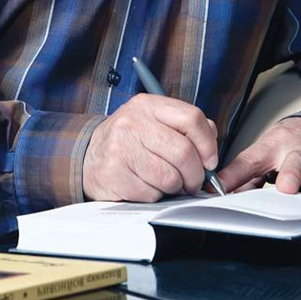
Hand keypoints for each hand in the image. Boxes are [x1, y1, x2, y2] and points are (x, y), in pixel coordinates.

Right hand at [83, 93, 217, 201]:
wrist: (89, 155)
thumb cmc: (130, 140)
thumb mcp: (154, 121)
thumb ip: (184, 128)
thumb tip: (211, 149)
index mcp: (148, 105)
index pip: (192, 118)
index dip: (208, 144)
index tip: (210, 161)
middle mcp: (133, 122)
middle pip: (184, 152)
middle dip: (195, 174)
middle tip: (193, 182)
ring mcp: (121, 147)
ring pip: (170, 177)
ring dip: (175, 188)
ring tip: (165, 182)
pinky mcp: (114, 174)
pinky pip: (151, 194)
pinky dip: (155, 196)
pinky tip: (145, 186)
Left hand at [218, 117, 300, 197]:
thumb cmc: (292, 141)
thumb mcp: (265, 148)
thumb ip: (245, 172)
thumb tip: (222, 194)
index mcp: (276, 146)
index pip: (251, 160)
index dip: (235, 175)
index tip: (221, 188)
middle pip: (297, 164)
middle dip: (292, 175)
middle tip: (285, 187)